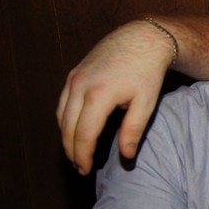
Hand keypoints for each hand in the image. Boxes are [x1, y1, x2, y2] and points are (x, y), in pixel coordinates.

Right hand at [56, 20, 172, 174]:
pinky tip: (74, 131)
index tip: (86, 170)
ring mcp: (74, 78)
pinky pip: (62, 103)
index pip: (84, 134)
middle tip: (80, 168)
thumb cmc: (147, 71)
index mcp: (99, 95)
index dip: (83, 155)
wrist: (142, 38)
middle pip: (67, 128)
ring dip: (66, 137)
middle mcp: (80, 86)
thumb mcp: (146, 102)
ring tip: (76, 154)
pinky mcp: (73, 73)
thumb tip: (126, 156)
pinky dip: (65, 120)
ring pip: (61, 116)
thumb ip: (133, 130)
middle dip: (72, 151)